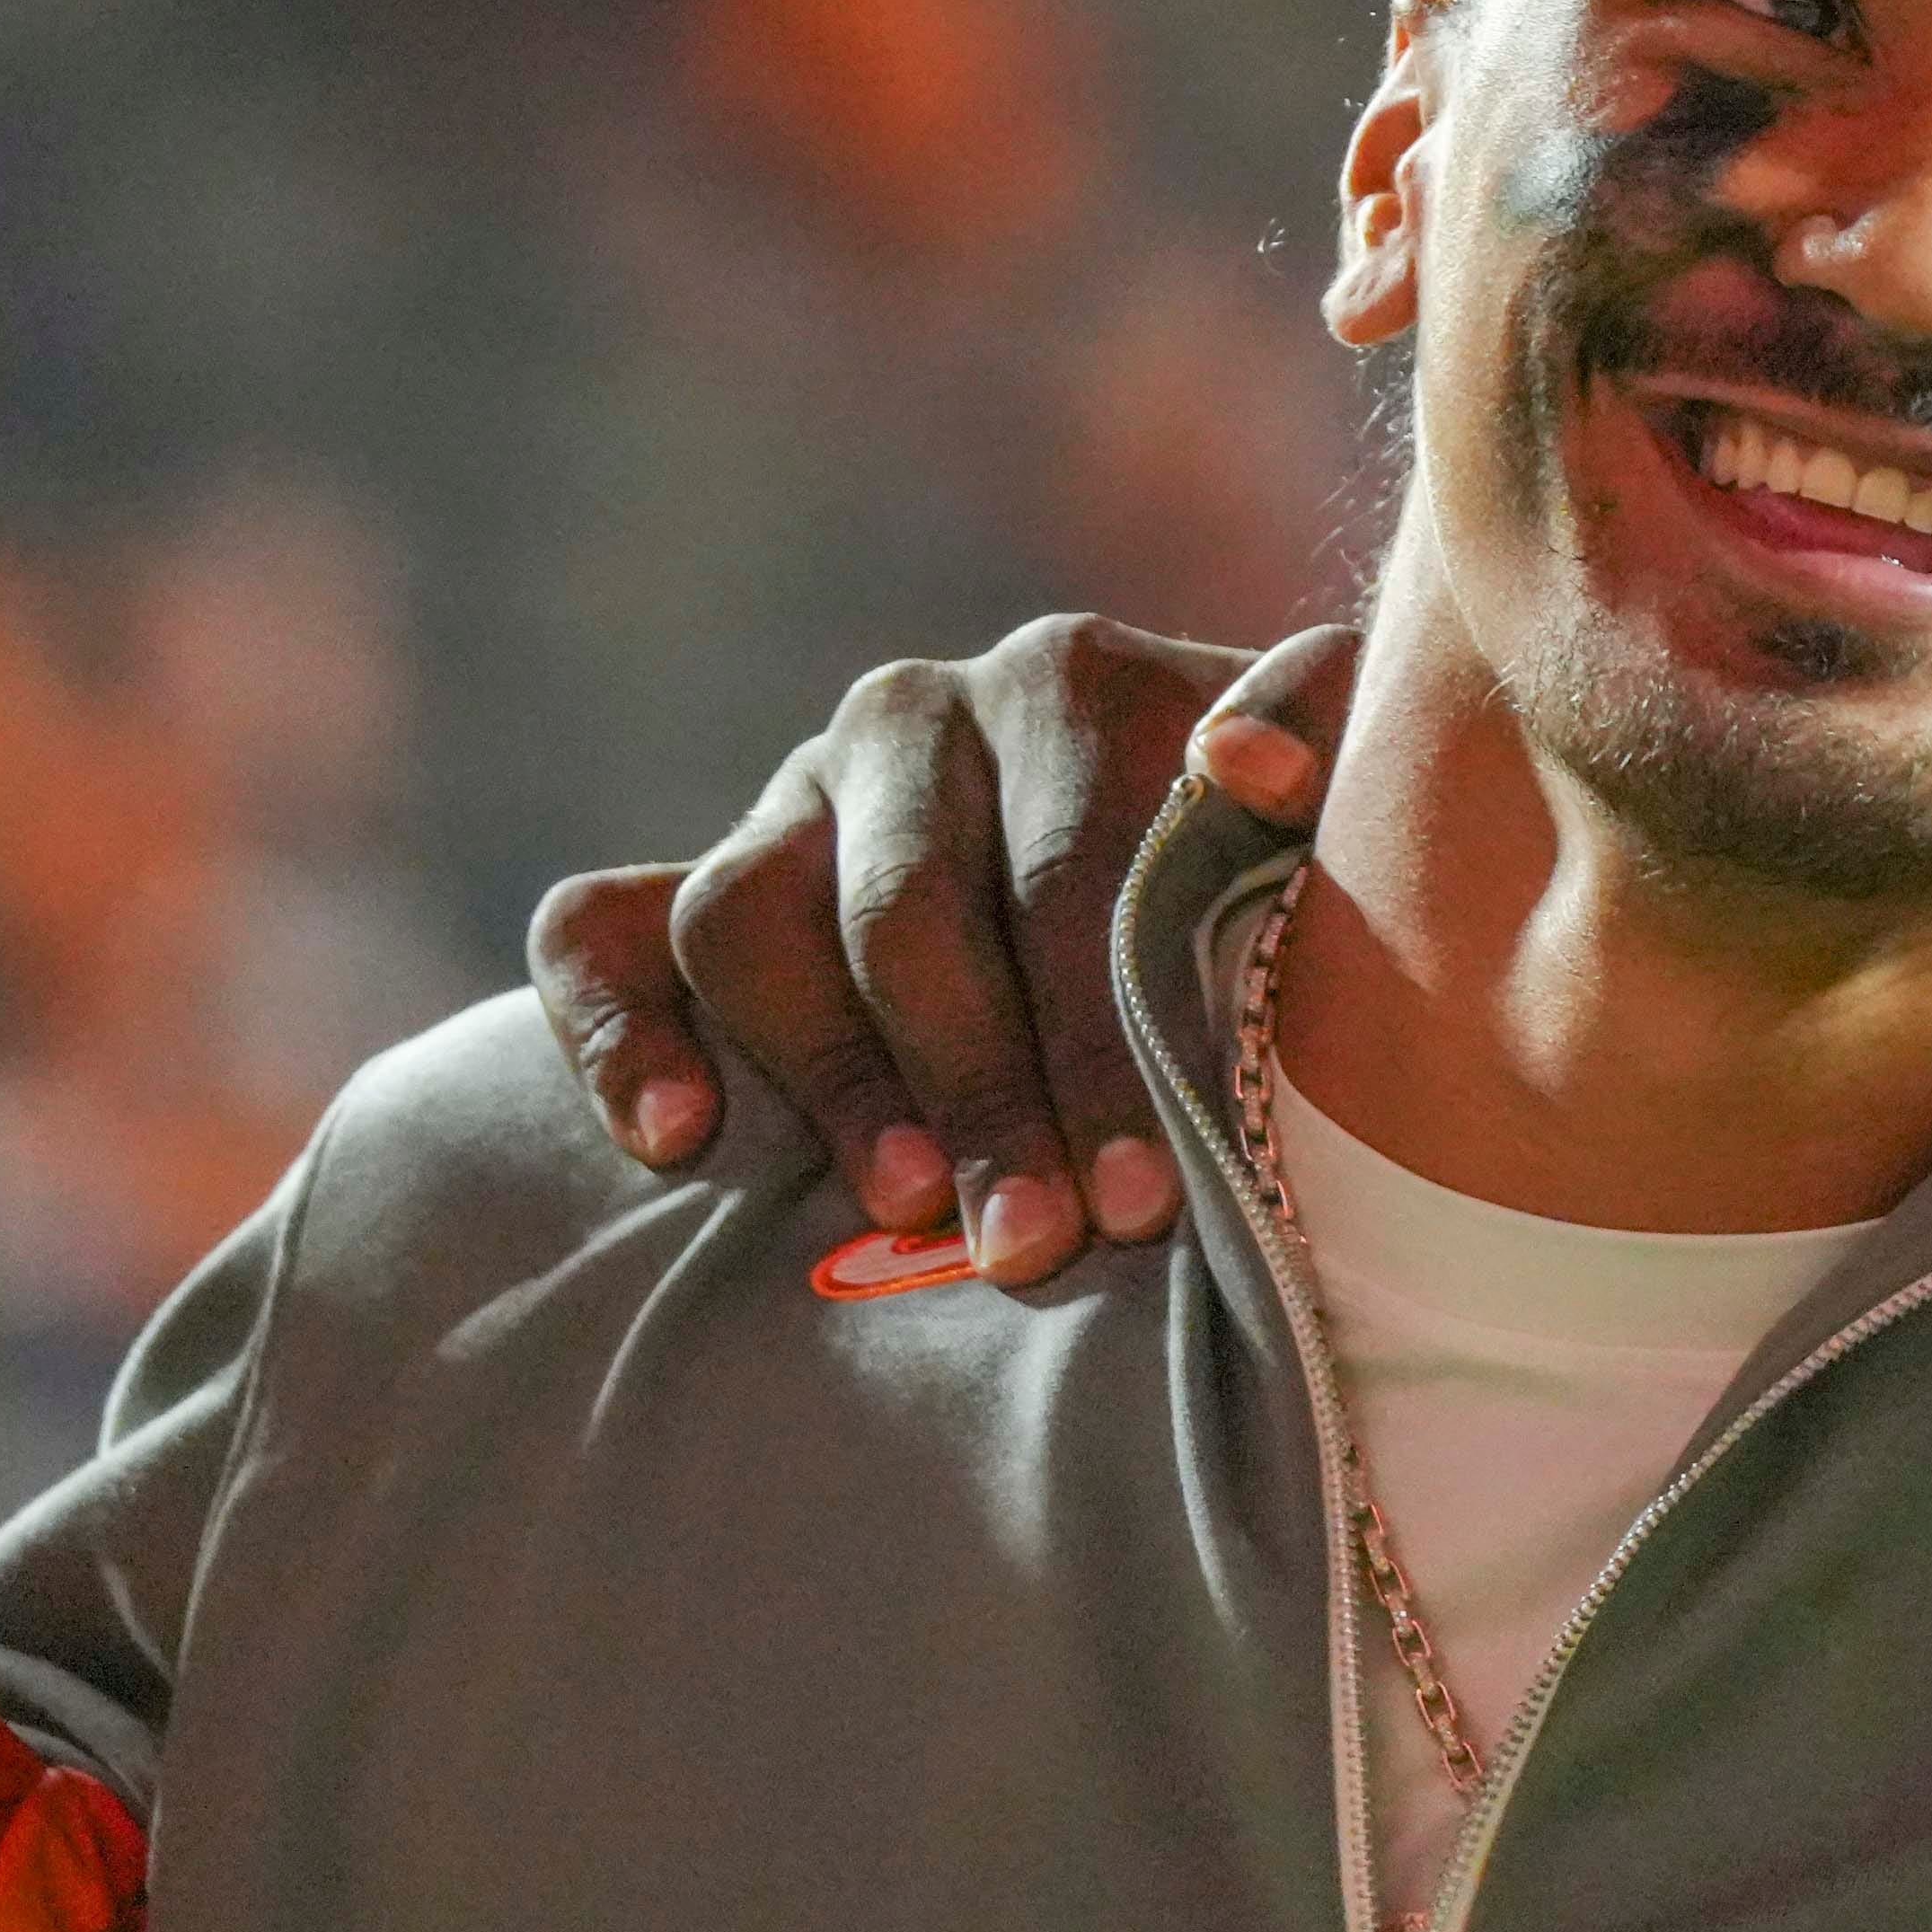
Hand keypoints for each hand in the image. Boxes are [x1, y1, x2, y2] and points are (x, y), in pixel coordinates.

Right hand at [527, 619, 1357, 1284]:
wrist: (1174, 877)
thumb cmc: (1274, 877)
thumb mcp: (1331, 812)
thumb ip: (1320, 752)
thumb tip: (1244, 766)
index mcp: (1075, 686)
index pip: (1070, 868)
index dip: (1107, 1041)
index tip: (1147, 1194)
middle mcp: (918, 718)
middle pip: (908, 910)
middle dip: (979, 1093)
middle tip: (1034, 1245)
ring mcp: (790, 795)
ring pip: (746, 918)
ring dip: (822, 1076)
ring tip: (898, 1207)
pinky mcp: (687, 880)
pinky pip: (599, 932)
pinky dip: (616, 1030)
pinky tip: (672, 1139)